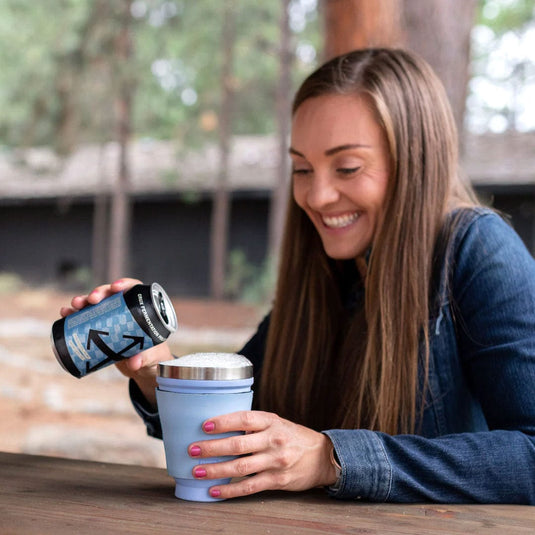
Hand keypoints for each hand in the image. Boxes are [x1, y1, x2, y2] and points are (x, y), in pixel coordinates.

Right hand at [59, 278, 171, 405]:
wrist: (145, 368)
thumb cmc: (155, 357)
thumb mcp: (153, 357)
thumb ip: (145, 358)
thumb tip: (134, 363)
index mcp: (143, 310)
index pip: (135, 290)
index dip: (125, 284)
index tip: (115, 288)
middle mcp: (126, 310)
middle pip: (112, 295)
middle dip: (100, 293)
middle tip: (91, 300)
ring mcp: (112, 318)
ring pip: (96, 304)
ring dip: (83, 302)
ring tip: (73, 306)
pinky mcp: (101, 328)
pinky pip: (86, 318)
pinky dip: (75, 314)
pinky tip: (65, 314)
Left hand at [188, 411, 337, 498]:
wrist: (321, 456)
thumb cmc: (293, 436)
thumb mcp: (276, 423)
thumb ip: (254, 425)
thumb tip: (220, 426)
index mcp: (271, 421)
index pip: (244, 418)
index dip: (223, 422)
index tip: (204, 425)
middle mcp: (273, 440)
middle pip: (237, 445)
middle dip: (211, 448)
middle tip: (192, 449)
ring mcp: (275, 461)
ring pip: (240, 467)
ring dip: (215, 470)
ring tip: (197, 471)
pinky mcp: (277, 480)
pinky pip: (249, 487)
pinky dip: (229, 490)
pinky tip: (214, 490)